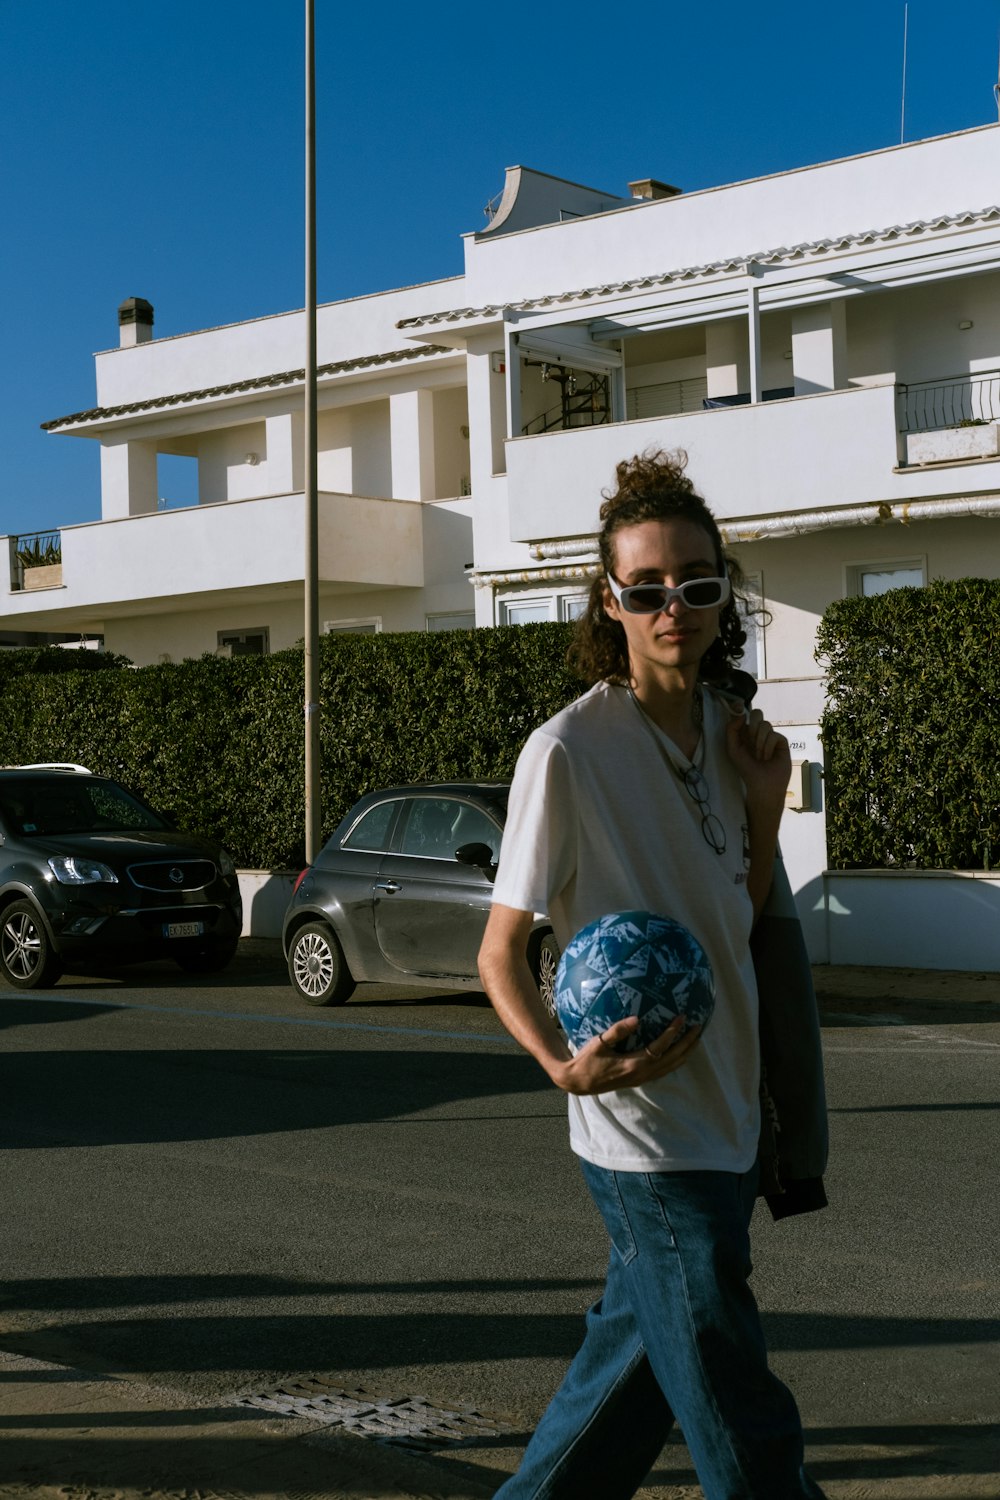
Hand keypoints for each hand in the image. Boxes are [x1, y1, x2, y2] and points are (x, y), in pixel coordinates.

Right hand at [553, 1013, 701, 1095]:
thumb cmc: (587, 1061)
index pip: (660, 1047)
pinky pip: (664, 1070)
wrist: (578, 1082)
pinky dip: (675, 1061)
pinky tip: (678, 1053)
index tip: (682, 1018)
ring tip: (695, 1040)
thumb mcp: (599, 1043)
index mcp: (634, 1064)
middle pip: (673, 1059)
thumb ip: (618, 1031)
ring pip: (671, 1067)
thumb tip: (637, 1019)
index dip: (673, 1032)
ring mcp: (642, 1078)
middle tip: (699, 1028)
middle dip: (688, 1044)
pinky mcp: (639, 1080)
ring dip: (685, 1053)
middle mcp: (642, 1073)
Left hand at [724, 703, 790, 804]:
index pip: (744, 713)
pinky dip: (768, 747)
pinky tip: (768, 758)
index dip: (741, 707)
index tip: (738, 706)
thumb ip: (732, 730)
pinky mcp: (781, 742)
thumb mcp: (733, 749)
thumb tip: (740, 714)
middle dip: (752, 726)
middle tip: (750, 741)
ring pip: (765, 725)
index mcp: (745, 732)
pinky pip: (774, 735)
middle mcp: (758, 732)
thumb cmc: (746, 769)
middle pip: (757, 713)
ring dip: (759, 742)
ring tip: (759, 757)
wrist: (762, 784)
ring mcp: (770, 736)